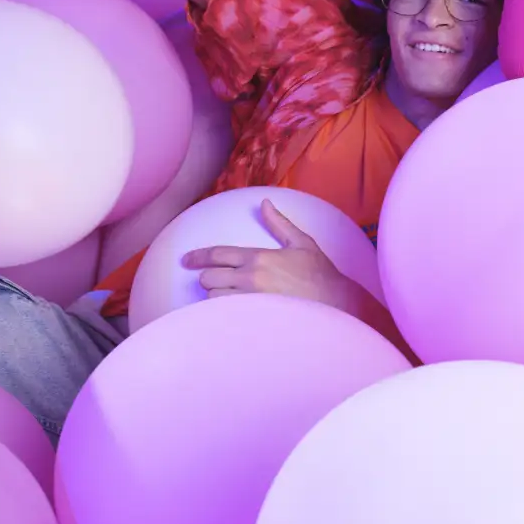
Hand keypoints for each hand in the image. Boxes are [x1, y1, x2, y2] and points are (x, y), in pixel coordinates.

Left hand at [180, 200, 365, 315]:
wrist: (336, 304)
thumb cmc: (321, 275)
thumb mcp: (302, 243)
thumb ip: (280, 223)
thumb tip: (265, 203)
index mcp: (259, 257)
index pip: (218, 254)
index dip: (197, 257)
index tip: (187, 260)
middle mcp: (250, 279)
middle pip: (209, 277)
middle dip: (208, 277)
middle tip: (216, 280)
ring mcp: (250, 302)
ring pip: (214, 299)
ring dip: (216, 297)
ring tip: (227, 297)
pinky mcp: (253, 320)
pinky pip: (225, 317)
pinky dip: (223, 313)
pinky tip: (230, 314)